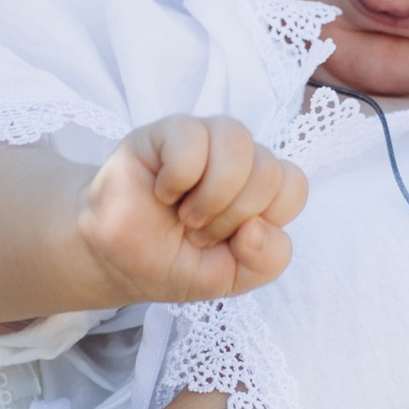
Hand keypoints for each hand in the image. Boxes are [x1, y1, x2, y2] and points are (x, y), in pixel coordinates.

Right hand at [76, 118, 308, 306]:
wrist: (115, 262)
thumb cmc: (173, 261)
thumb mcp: (232, 278)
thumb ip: (267, 261)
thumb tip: (256, 228)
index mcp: (260, 188)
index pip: (293, 185)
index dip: (266, 222)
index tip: (231, 242)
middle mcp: (237, 157)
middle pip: (268, 171)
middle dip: (231, 217)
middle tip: (197, 232)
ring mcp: (203, 139)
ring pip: (239, 144)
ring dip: (210, 196)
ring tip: (184, 215)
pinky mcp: (165, 131)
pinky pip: (192, 138)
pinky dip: (178, 178)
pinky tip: (162, 193)